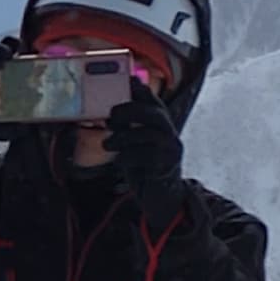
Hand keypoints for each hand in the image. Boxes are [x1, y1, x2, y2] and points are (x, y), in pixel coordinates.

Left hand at [102, 85, 184, 209]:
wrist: (160, 199)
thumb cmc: (144, 169)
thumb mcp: (133, 146)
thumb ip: (127, 128)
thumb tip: (111, 111)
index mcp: (162, 127)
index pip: (154, 103)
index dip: (142, 91)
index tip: (128, 81)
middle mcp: (170, 135)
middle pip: (154, 113)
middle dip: (131, 110)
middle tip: (111, 116)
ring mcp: (171, 151)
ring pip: (148, 134)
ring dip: (123, 136)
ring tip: (107, 144)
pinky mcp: (167, 167)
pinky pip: (146, 156)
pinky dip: (128, 156)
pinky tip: (120, 161)